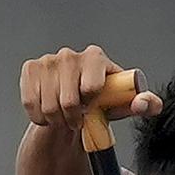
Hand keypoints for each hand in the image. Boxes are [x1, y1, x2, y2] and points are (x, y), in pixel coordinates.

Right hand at [19, 45, 160, 128]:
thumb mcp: (124, 104)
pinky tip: (49, 113)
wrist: (72, 103)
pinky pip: (32, 104)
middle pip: (69, 101)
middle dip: (73, 118)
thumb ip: (144, 103)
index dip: (92, 106)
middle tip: (77, 120)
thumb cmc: (101, 101)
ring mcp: (48, 60)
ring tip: (64, 117)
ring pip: (49, 107)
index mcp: (95, 57)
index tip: (93, 108)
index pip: (91, 87)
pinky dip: (40, 117)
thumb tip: (142, 103)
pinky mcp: (30, 69)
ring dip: (57, 120)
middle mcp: (70, 54)